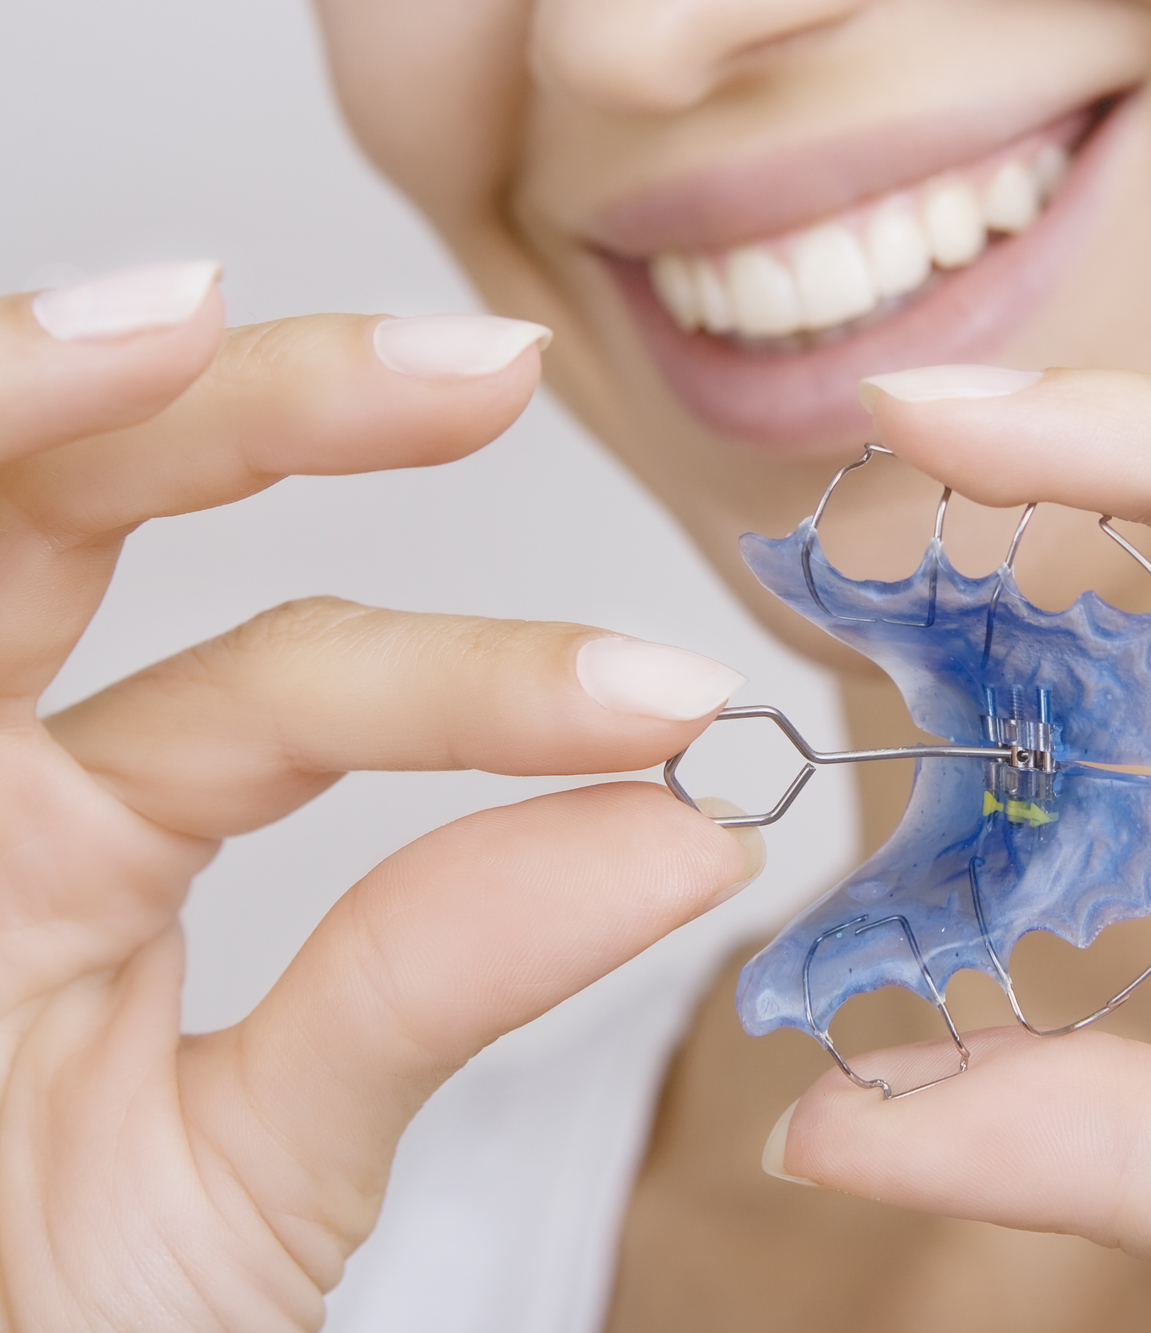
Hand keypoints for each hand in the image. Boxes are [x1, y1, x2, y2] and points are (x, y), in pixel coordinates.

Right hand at [0, 268, 754, 1328]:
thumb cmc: (51, 1312)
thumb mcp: (269, 1147)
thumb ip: (436, 977)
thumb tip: (689, 832)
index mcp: (94, 846)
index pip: (295, 687)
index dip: (488, 684)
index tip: (675, 703)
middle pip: (107, 515)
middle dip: (285, 414)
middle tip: (494, 367)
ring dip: (58, 390)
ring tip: (191, 309)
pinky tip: (70, 365)